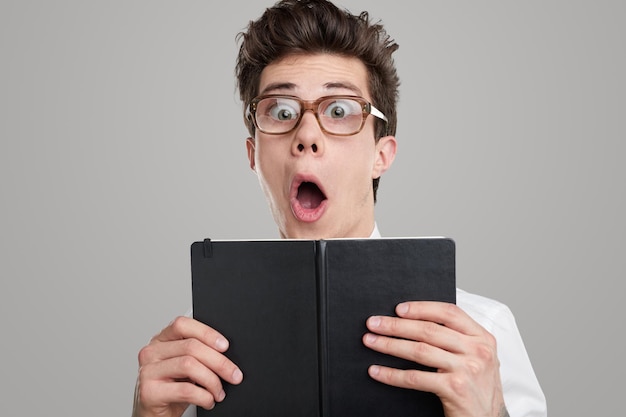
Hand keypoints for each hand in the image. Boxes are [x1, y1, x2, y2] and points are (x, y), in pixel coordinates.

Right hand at [132, 316, 243, 416]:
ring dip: (212, 381)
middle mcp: (151, 352)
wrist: (155, 416)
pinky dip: (204, 397)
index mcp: (161, 340)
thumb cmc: (173, 389)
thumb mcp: (185, 367)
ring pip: (189, 365)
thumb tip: (226, 353)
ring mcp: (147, 371)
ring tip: (219, 392)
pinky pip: (185, 390)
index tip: (225, 346)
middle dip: (219, 362)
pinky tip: (208, 401)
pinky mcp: (149, 392)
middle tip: (234, 375)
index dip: (206, 332)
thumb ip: (197, 353)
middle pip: (191, 347)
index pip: (182, 325)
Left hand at [362, 301, 505, 416]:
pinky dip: (392, 374)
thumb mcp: (476, 357)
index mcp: (482, 338)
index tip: (398, 308)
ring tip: (370, 341)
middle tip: (374, 323)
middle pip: (429, 330)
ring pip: (419, 350)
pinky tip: (377, 371)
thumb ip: (456, 339)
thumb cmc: (477, 388)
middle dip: (396, 325)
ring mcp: (467, 369)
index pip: (449, 313)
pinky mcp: (455, 389)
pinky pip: (416, 377)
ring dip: (389, 345)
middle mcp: (477, 351)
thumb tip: (414, 322)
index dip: (421, 308)